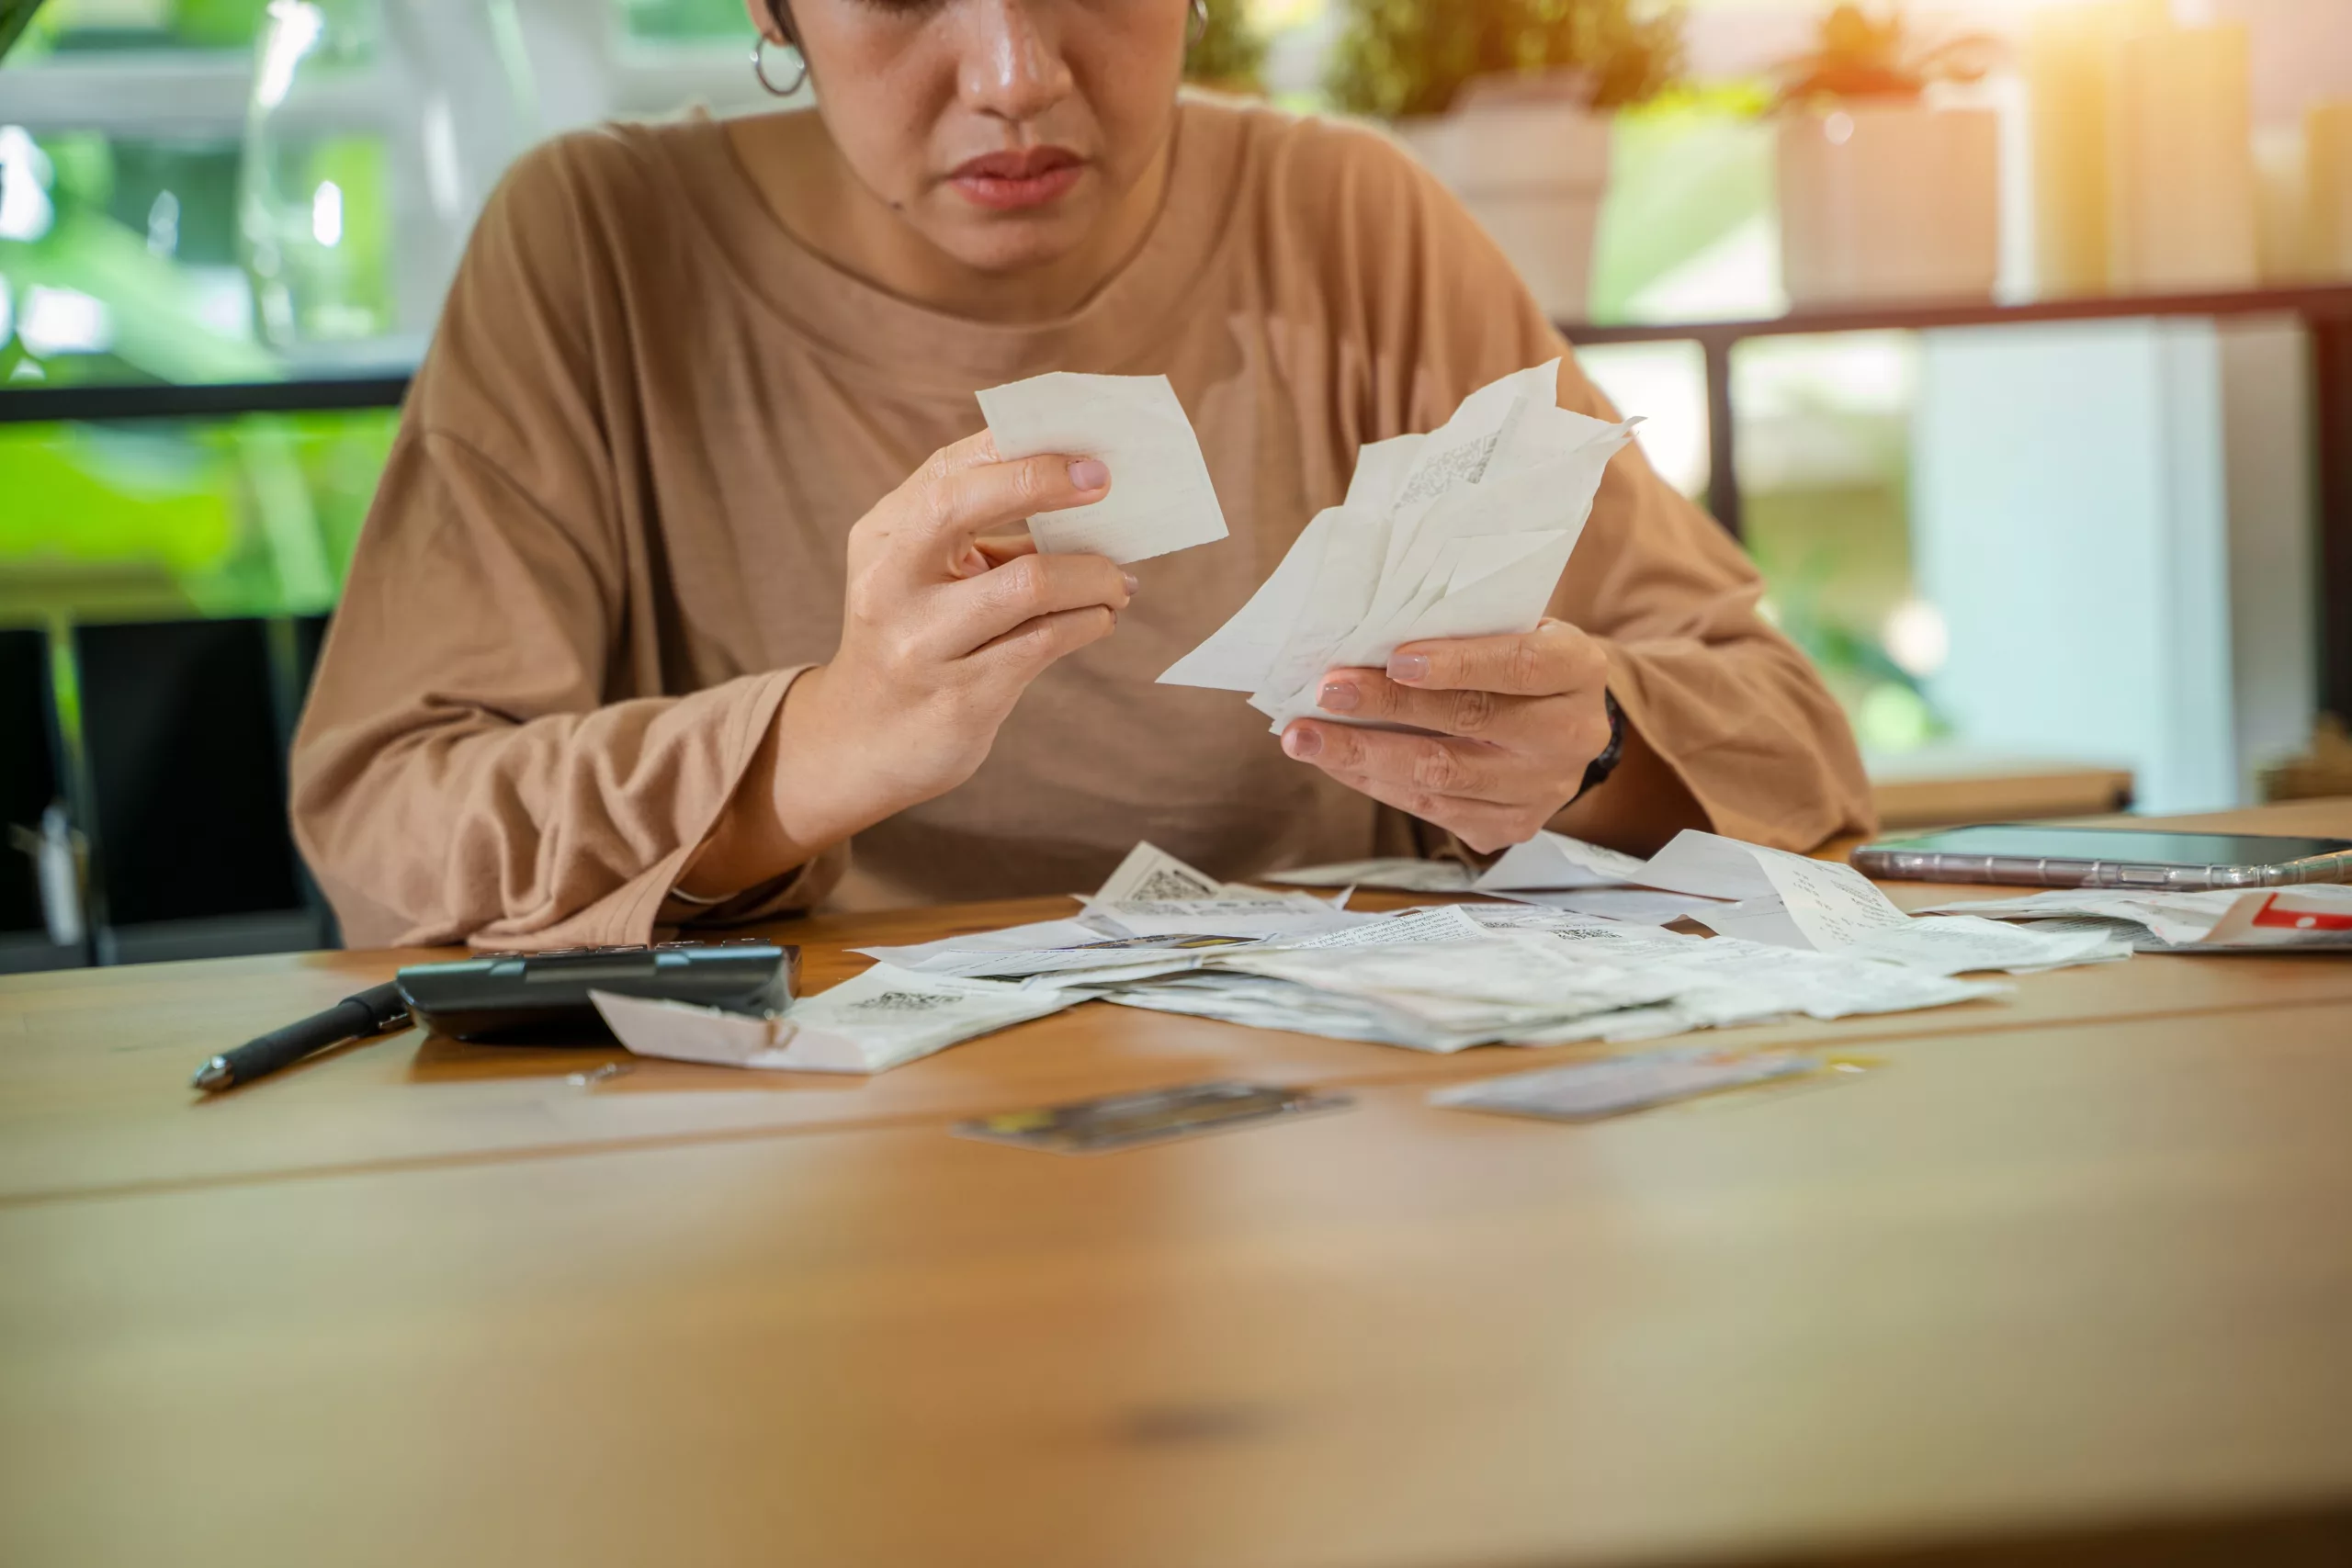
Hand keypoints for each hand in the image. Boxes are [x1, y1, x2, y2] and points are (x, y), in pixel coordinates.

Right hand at [704, 432, 1132, 883]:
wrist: (861, 743)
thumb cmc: (914, 638)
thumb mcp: (920, 575)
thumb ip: (979, 531)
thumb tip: (1082, 489)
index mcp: (881, 537)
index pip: (948, 470)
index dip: (1020, 452)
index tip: (1084, 452)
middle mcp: (888, 583)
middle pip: (961, 505)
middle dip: (1041, 482)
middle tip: (1104, 484)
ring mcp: (921, 643)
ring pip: (1028, 583)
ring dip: (1093, 574)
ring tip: (1118, 580)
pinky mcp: (960, 697)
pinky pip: (1045, 641)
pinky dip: (1089, 620)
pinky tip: (1101, 616)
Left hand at [1279, 619, 1612, 853]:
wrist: (1562, 722)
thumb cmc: (1519, 659)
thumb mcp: (1514, 628)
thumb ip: (1462, 631)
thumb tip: (1365, 638)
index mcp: (1579, 671)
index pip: (1520, 664)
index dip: (1459, 663)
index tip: (1396, 657)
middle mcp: (1571, 735)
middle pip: (1471, 721)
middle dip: (1388, 705)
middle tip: (1326, 691)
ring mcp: (1543, 790)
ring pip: (1443, 776)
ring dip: (1364, 755)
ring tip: (1305, 736)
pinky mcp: (1510, 827)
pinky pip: (1432, 810)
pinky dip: (1374, 783)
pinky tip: (1334, 761)